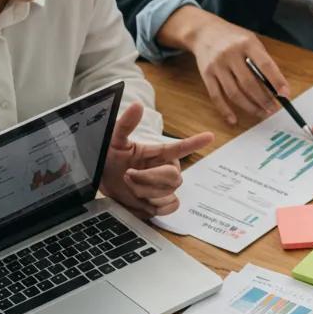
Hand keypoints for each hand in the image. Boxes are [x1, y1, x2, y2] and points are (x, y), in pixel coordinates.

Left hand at [100, 103, 210, 218]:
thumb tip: (137, 106)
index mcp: (160, 154)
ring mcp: (165, 188)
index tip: (210, 136)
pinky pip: (169, 207)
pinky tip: (142, 200)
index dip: (196, 143)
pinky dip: (155, 205)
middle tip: (127, 175)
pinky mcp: (162, 204)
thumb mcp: (113, 140)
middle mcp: (166, 170)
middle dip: (148, 178)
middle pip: (173, 177)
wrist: (102, 182)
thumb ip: (126, 124)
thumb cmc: (109, 159)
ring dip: (143, 192)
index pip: (181, 148)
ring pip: (167, 193)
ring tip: (129, 186)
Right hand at [176, 8, 288, 125]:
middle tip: (274, 109)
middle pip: (249, 83)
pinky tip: (234, 120)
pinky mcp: (206, 74)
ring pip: (234, 93)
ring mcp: (217, 65)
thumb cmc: (233, 38)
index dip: (277, 82)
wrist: (203, 31)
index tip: (285, 95)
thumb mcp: (251, 41)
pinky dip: (225, 110)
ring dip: (250, 107)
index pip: (265, 65)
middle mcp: (230, 54)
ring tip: (262, 113)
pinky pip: (216, 96)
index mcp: (246, 44)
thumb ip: (263, 61)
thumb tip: (277, 87)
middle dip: (264, 100)